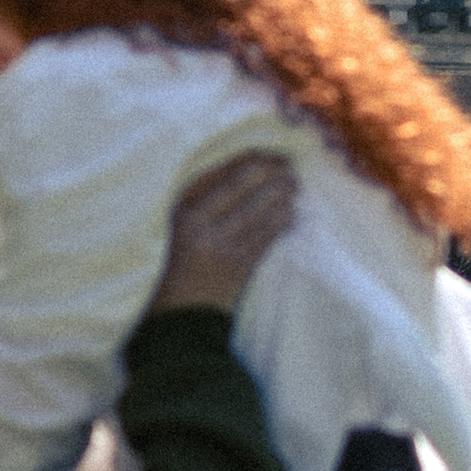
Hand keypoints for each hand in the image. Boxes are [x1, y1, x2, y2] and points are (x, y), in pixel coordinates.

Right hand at [150, 153, 297, 315]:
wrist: (180, 318)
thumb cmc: (176, 268)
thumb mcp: (176, 231)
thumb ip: (199, 204)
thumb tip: (240, 174)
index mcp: (182, 213)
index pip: (220, 177)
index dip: (247, 162)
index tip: (266, 152)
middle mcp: (201, 226)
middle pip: (242, 190)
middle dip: (269, 174)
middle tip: (288, 164)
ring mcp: (221, 247)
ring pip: (258, 213)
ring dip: (280, 196)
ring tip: (294, 184)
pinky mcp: (238, 267)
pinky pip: (265, 239)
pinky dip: (280, 224)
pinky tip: (291, 214)